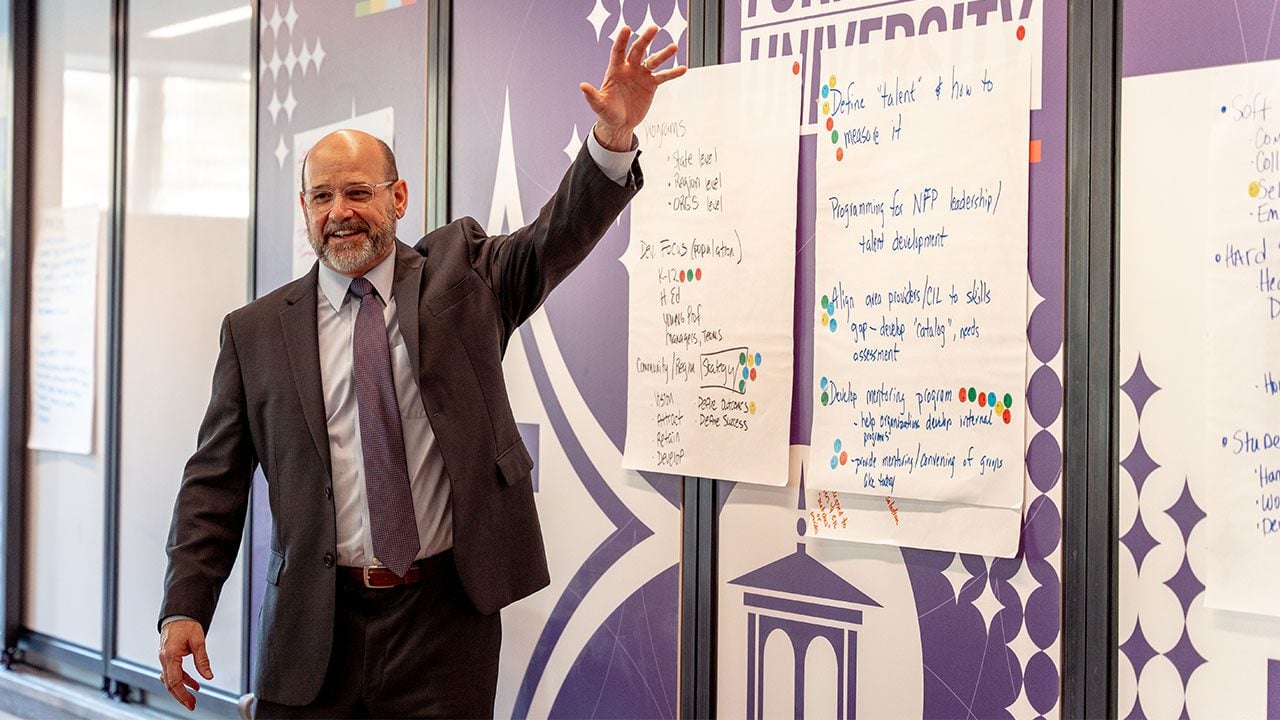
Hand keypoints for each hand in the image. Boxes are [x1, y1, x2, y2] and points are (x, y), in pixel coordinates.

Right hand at [158, 619, 213, 710]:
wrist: (178, 615)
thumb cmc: (186, 625)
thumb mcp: (198, 641)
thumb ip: (203, 660)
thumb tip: (208, 676)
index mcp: (170, 655)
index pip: (174, 680)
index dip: (182, 693)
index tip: (190, 701)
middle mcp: (164, 659)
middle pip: (170, 683)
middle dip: (180, 696)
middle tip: (191, 705)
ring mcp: (165, 659)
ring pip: (170, 680)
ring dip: (181, 689)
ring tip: (193, 697)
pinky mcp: (168, 658)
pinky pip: (173, 673)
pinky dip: (182, 680)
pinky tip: (192, 684)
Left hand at [580, 25, 687, 150]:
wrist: (620, 124)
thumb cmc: (607, 113)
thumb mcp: (599, 106)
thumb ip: (592, 96)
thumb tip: (582, 86)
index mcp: (615, 70)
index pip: (618, 51)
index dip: (622, 40)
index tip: (627, 29)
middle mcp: (629, 69)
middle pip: (638, 50)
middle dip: (645, 39)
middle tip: (654, 29)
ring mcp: (641, 75)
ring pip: (653, 61)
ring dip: (663, 54)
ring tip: (674, 47)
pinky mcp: (651, 84)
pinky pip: (663, 76)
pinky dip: (673, 73)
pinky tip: (682, 69)